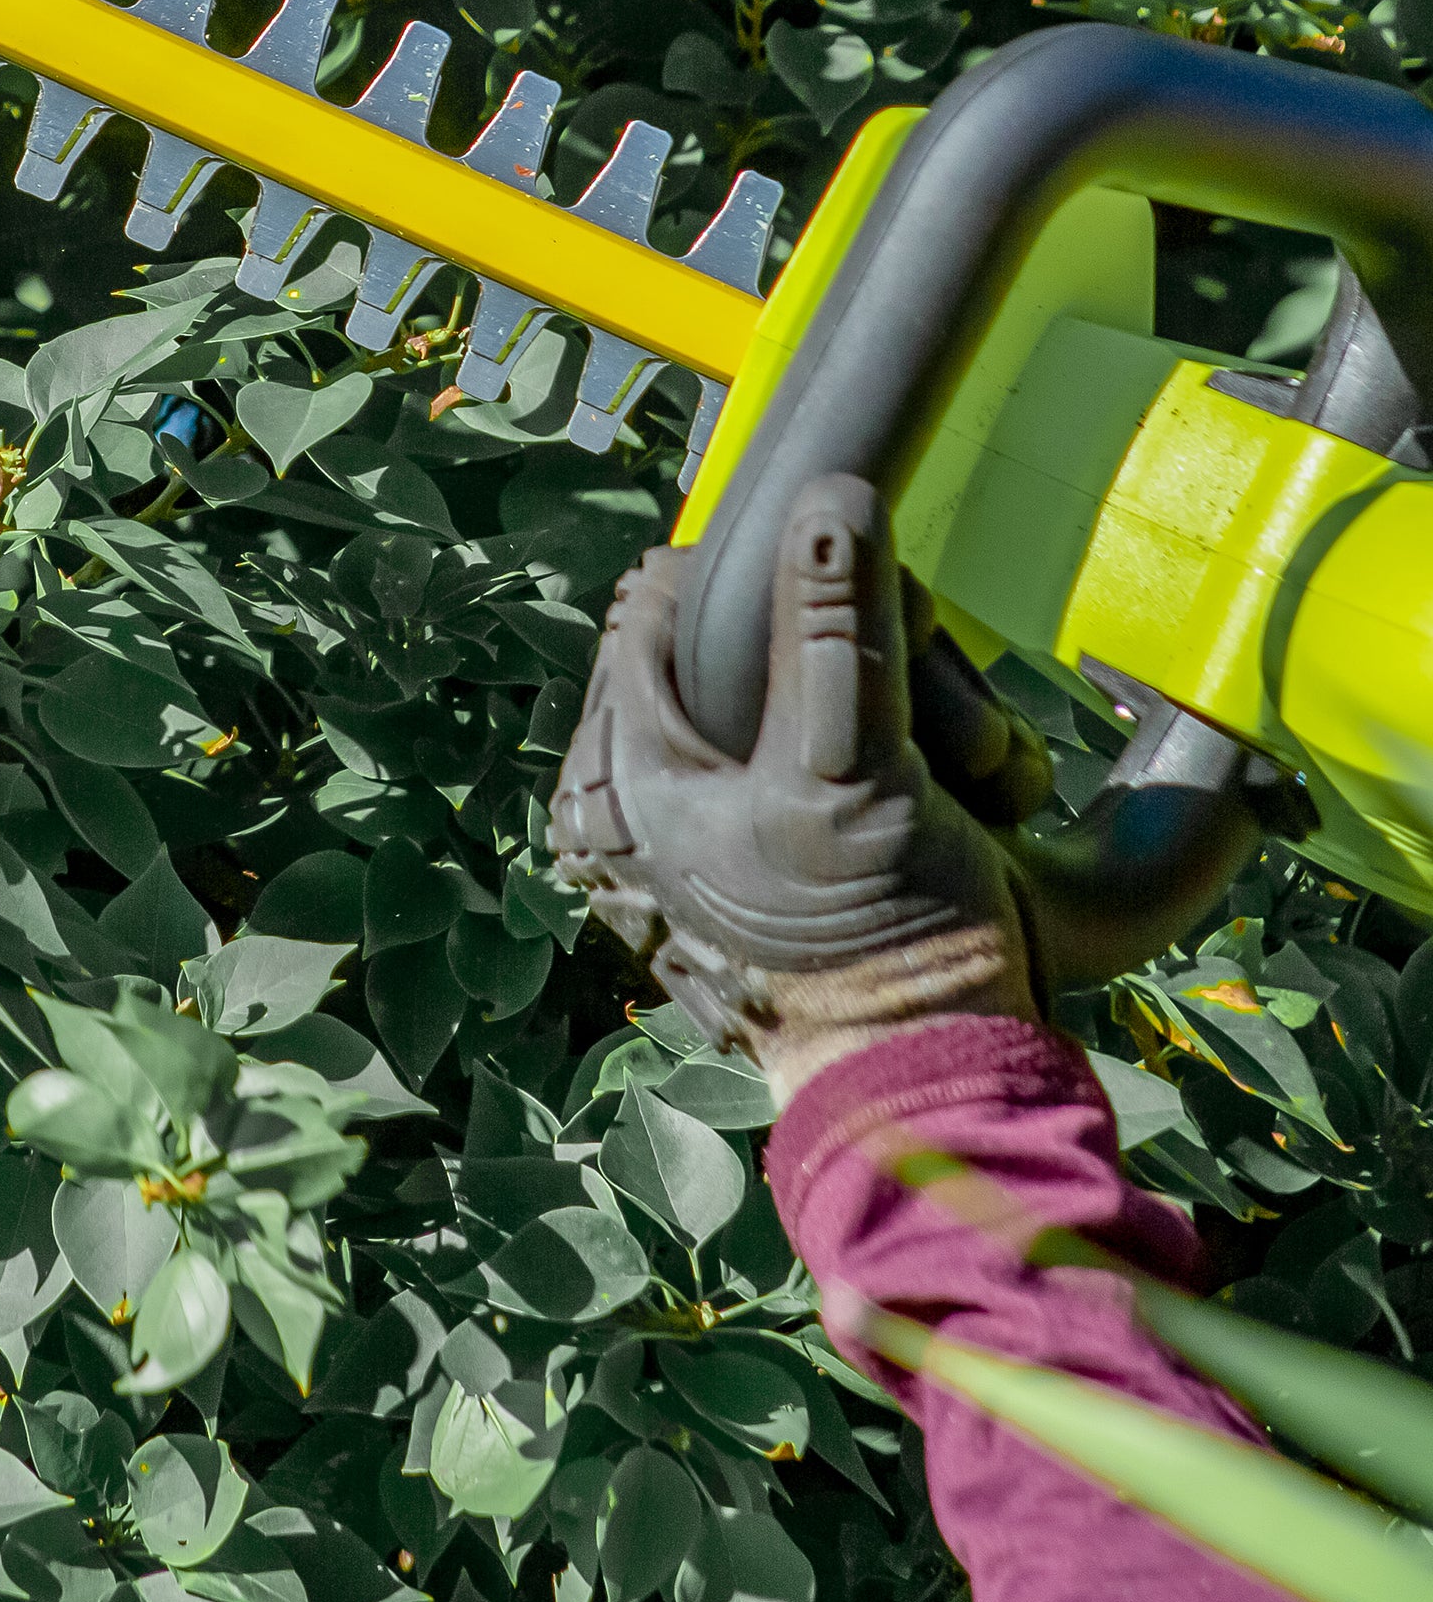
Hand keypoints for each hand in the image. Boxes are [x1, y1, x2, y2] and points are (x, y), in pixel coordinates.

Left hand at [549, 473, 1043, 1104]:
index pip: (663, 600)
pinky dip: (929, 765)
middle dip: (879, 666)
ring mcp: (726, 827)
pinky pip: (862, 752)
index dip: (769, 582)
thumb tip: (827, 500)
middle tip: (954, 735)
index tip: (873, 610)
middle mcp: (650, 794)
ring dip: (925, 718)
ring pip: (827, 690)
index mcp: (619, 771)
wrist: (945, 1101)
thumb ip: (835, 635)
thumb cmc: (880, 956)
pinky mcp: (800, 855)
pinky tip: (982, 811)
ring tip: (983, 786)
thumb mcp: (854, 775)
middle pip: (758, 642)